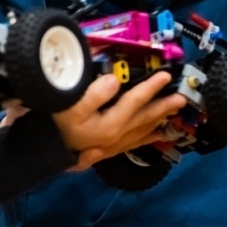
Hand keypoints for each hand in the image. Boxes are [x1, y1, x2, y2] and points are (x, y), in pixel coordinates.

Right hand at [51, 71, 186, 170]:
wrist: (44, 151)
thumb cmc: (55, 125)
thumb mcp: (69, 107)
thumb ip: (93, 94)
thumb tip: (114, 80)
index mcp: (110, 123)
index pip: (135, 101)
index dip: (151, 87)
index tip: (165, 75)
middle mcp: (117, 135)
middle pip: (144, 117)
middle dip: (163, 106)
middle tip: (182, 98)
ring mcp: (114, 145)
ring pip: (143, 131)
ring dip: (159, 121)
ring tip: (174, 114)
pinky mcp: (109, 150)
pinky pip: (135, 144)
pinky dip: (148, 138)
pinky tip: (157, 136)